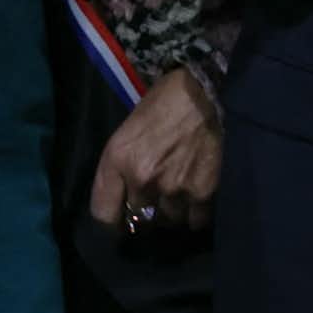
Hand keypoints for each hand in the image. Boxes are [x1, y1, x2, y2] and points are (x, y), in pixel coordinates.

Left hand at [88, 67, 221, 231]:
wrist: (210, 91)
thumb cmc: (167, 101)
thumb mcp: (130, 129)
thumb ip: (122, 166)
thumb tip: (128, 199)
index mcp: (118, 159)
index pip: (103, 214)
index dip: (111, 221)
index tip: (121, 220)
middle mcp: (142, 179)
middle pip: (139, 218)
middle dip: (147, 211)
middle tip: (158, 199)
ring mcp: (174, 187)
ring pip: (168, 220)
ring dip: (173, 212)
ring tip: (182, 196)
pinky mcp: (204, 191)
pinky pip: (196, 220)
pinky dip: (197, 214)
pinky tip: (199, 198)